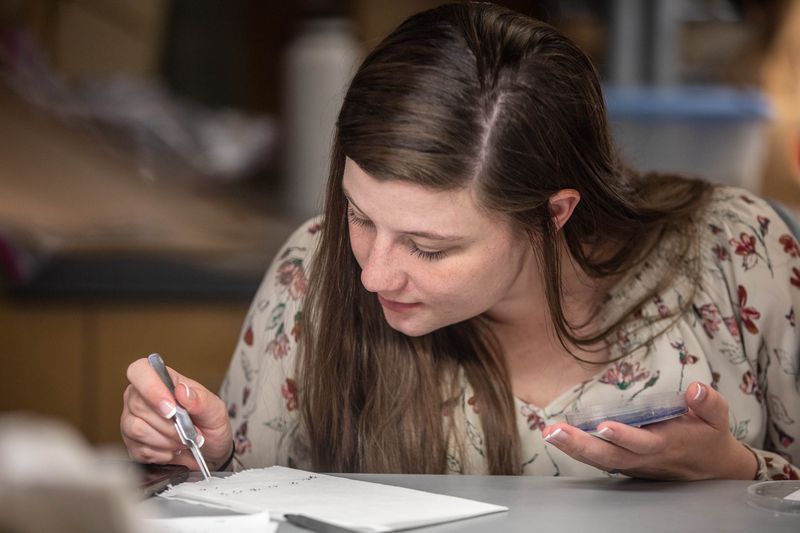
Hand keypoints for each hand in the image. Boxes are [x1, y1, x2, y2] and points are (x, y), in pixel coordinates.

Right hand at [121, 357, 232, 470]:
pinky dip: (161, 453)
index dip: (151, 388)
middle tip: (188, 431)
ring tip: (182, 441)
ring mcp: (133, 420)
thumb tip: (182, 391)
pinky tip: (173, 449)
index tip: (171, 408)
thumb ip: (200, 400)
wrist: (210, 451)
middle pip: (138, 405)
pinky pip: (138, 449)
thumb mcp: (215, 410)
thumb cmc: (209, 424)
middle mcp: (141, 397)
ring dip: (166, 440)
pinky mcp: (132, 443)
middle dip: (168, 425)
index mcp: (162, 380)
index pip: (140, 371)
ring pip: (136, 429)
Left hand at [541, 382, 757, 479]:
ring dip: (573, 447)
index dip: (624, 436)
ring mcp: (633, 464)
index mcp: (667, 444)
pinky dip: (578, 451)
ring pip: (600, 460)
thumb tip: (696, 388)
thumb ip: (709, 403)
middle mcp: (645, 457)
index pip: (642, 442)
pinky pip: (599, 460)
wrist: (712, 469)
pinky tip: (559, 438)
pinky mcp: (626, 464)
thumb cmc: (710, 437)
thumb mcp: (717, 418)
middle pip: (610, 456)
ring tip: (549, 433)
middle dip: (581, 444)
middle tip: (555, 432)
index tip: (604, 425)